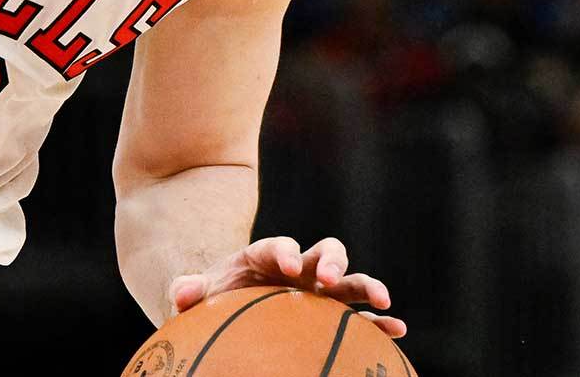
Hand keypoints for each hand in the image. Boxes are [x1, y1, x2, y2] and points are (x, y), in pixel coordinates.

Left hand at [167, 236, 405, 337]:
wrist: (230, 310)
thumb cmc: (214, 300)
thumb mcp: (199, 295)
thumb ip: (190, 290)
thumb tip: (183, 293)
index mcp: (264, 258)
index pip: (276, 246)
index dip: (284, 251)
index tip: (289, 264)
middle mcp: (298, 268)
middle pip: (323, 252)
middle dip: (330, 261)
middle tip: (328, 279)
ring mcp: (317, 290)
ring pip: (348, 278)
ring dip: (365, 286)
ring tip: (383, 302)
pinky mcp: (330, 312)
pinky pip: (360, 314)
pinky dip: (378, 321)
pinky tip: (397, 332)